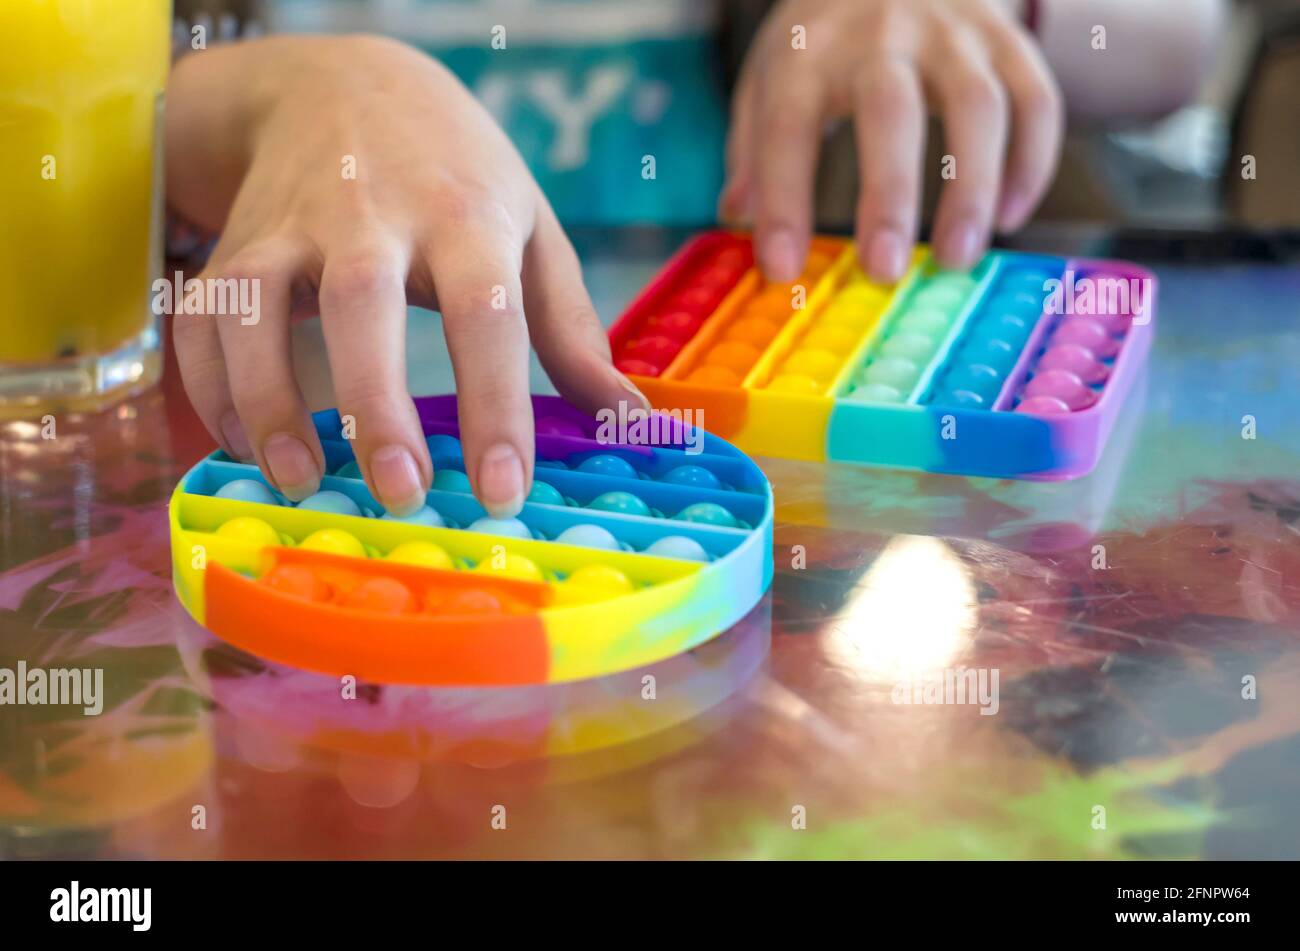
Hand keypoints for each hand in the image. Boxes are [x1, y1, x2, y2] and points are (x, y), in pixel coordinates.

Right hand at [166, 35, 639, 516]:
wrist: (346, 84)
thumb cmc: (457, 173)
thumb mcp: (532, 229)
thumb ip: (573, 330)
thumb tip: (631, 423)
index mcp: (465, 214)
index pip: (486, 311)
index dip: (497, 404)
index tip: (503, 489)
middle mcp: (372, 216)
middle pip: (361, 302)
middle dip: (376, 403)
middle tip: (399, 492)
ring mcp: (292, 225)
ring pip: (255, 305)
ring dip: (268, 397)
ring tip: (298, 481)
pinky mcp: (237, 242)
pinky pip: (203, 316)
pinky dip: (211, 385)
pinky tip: (245, 447)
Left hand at [720, 0, 1062, 282]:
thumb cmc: (825, 37)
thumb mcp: (772, 74)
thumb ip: (755, 146)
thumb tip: (738, 216)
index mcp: (810, 49)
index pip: (788, 126)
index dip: (784, 200)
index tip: (781, 268)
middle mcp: (882, 34)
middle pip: (891, 111)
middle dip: (889, 196)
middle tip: (884, 271)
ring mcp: (953, 33)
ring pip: (977, 106)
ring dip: (971, 188)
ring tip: (956, 258)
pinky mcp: (1008, 39)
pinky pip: (1034, 99)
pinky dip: (1030, 163)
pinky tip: (1007, 217)